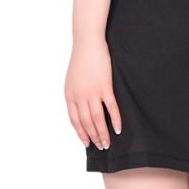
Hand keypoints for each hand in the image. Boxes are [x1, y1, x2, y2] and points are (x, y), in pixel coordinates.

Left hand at [64, 35, 121, 149]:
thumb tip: (81, 108)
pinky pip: (111, 108)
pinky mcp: (105, 86)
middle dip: (94, 137)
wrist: (88, 42)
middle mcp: (79, 96)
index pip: (74, 120)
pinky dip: (115, 120)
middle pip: (86, 122)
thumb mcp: (72, 79)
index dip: (81, 133)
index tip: (86, 142)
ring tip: (108, 142)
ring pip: (98, 119)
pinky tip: (119, 128)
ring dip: (103, 133)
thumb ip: (75, 94)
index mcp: (69, 95)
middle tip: (101, 146)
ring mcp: (92, 92)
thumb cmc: (81, 59)